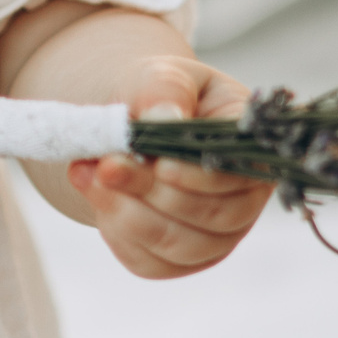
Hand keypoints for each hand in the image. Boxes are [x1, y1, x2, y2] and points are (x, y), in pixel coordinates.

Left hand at [66, 56, 270, 280]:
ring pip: (178, 246)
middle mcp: (244, 200)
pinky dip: (117, 232)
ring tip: (85, 174)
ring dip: (127, 214)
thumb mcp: (162, 76)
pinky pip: (149, 261)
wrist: (133, 124)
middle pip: (212, 217)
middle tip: (105, 166)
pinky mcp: (178, 259)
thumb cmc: (159, 96)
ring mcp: (215, 236)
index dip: (199, 176)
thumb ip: (165, 90)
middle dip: (151, 192)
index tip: (158, 164)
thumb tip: (163, 118)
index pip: (240, 176)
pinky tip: (95, 193)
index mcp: (251, 150)